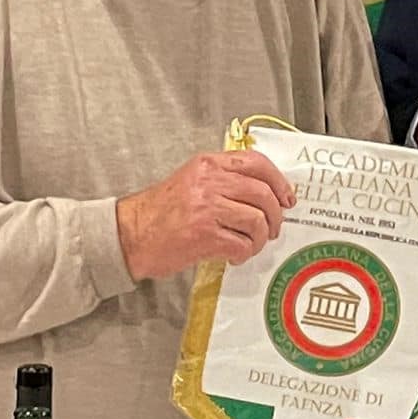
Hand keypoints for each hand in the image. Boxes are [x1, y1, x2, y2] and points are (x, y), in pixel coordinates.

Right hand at [116, 150, 293, 280]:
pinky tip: (234, 255)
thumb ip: (223, 178)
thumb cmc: (161, 212)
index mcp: (207, 164)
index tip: (287, 198)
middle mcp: (209, 182)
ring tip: (250, 244)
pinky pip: (242, 244)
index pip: (256, 163)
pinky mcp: (204, 235)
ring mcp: (207, 208)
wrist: (131, 234)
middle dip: (276, 216)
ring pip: (257, 221)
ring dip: (260, 238)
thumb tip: (264, 190)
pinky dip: (244, 253)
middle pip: (263, 194)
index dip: (279, 181)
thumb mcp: (192, 180)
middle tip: (272, 229)